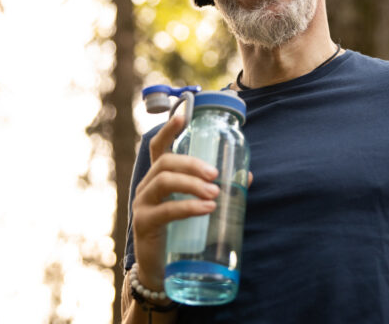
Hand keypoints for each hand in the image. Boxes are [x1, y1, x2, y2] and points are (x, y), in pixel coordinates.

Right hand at [131, 114, 220, 289]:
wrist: (162, 273)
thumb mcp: (197, 208)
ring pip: (163, 181)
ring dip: (192, 184)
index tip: (184, 115)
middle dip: (192, 163)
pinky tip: (207, 209)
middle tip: (215, 175)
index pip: (159, 148)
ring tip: (215, 193)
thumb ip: (216, 190)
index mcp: (159, 178)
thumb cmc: (182, 233)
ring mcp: (142, 205)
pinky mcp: (144, 224)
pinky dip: (188, 207)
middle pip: (165, 162)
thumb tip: (245, 177)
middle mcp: (147, 187)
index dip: (169, 129)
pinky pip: (165, 210)